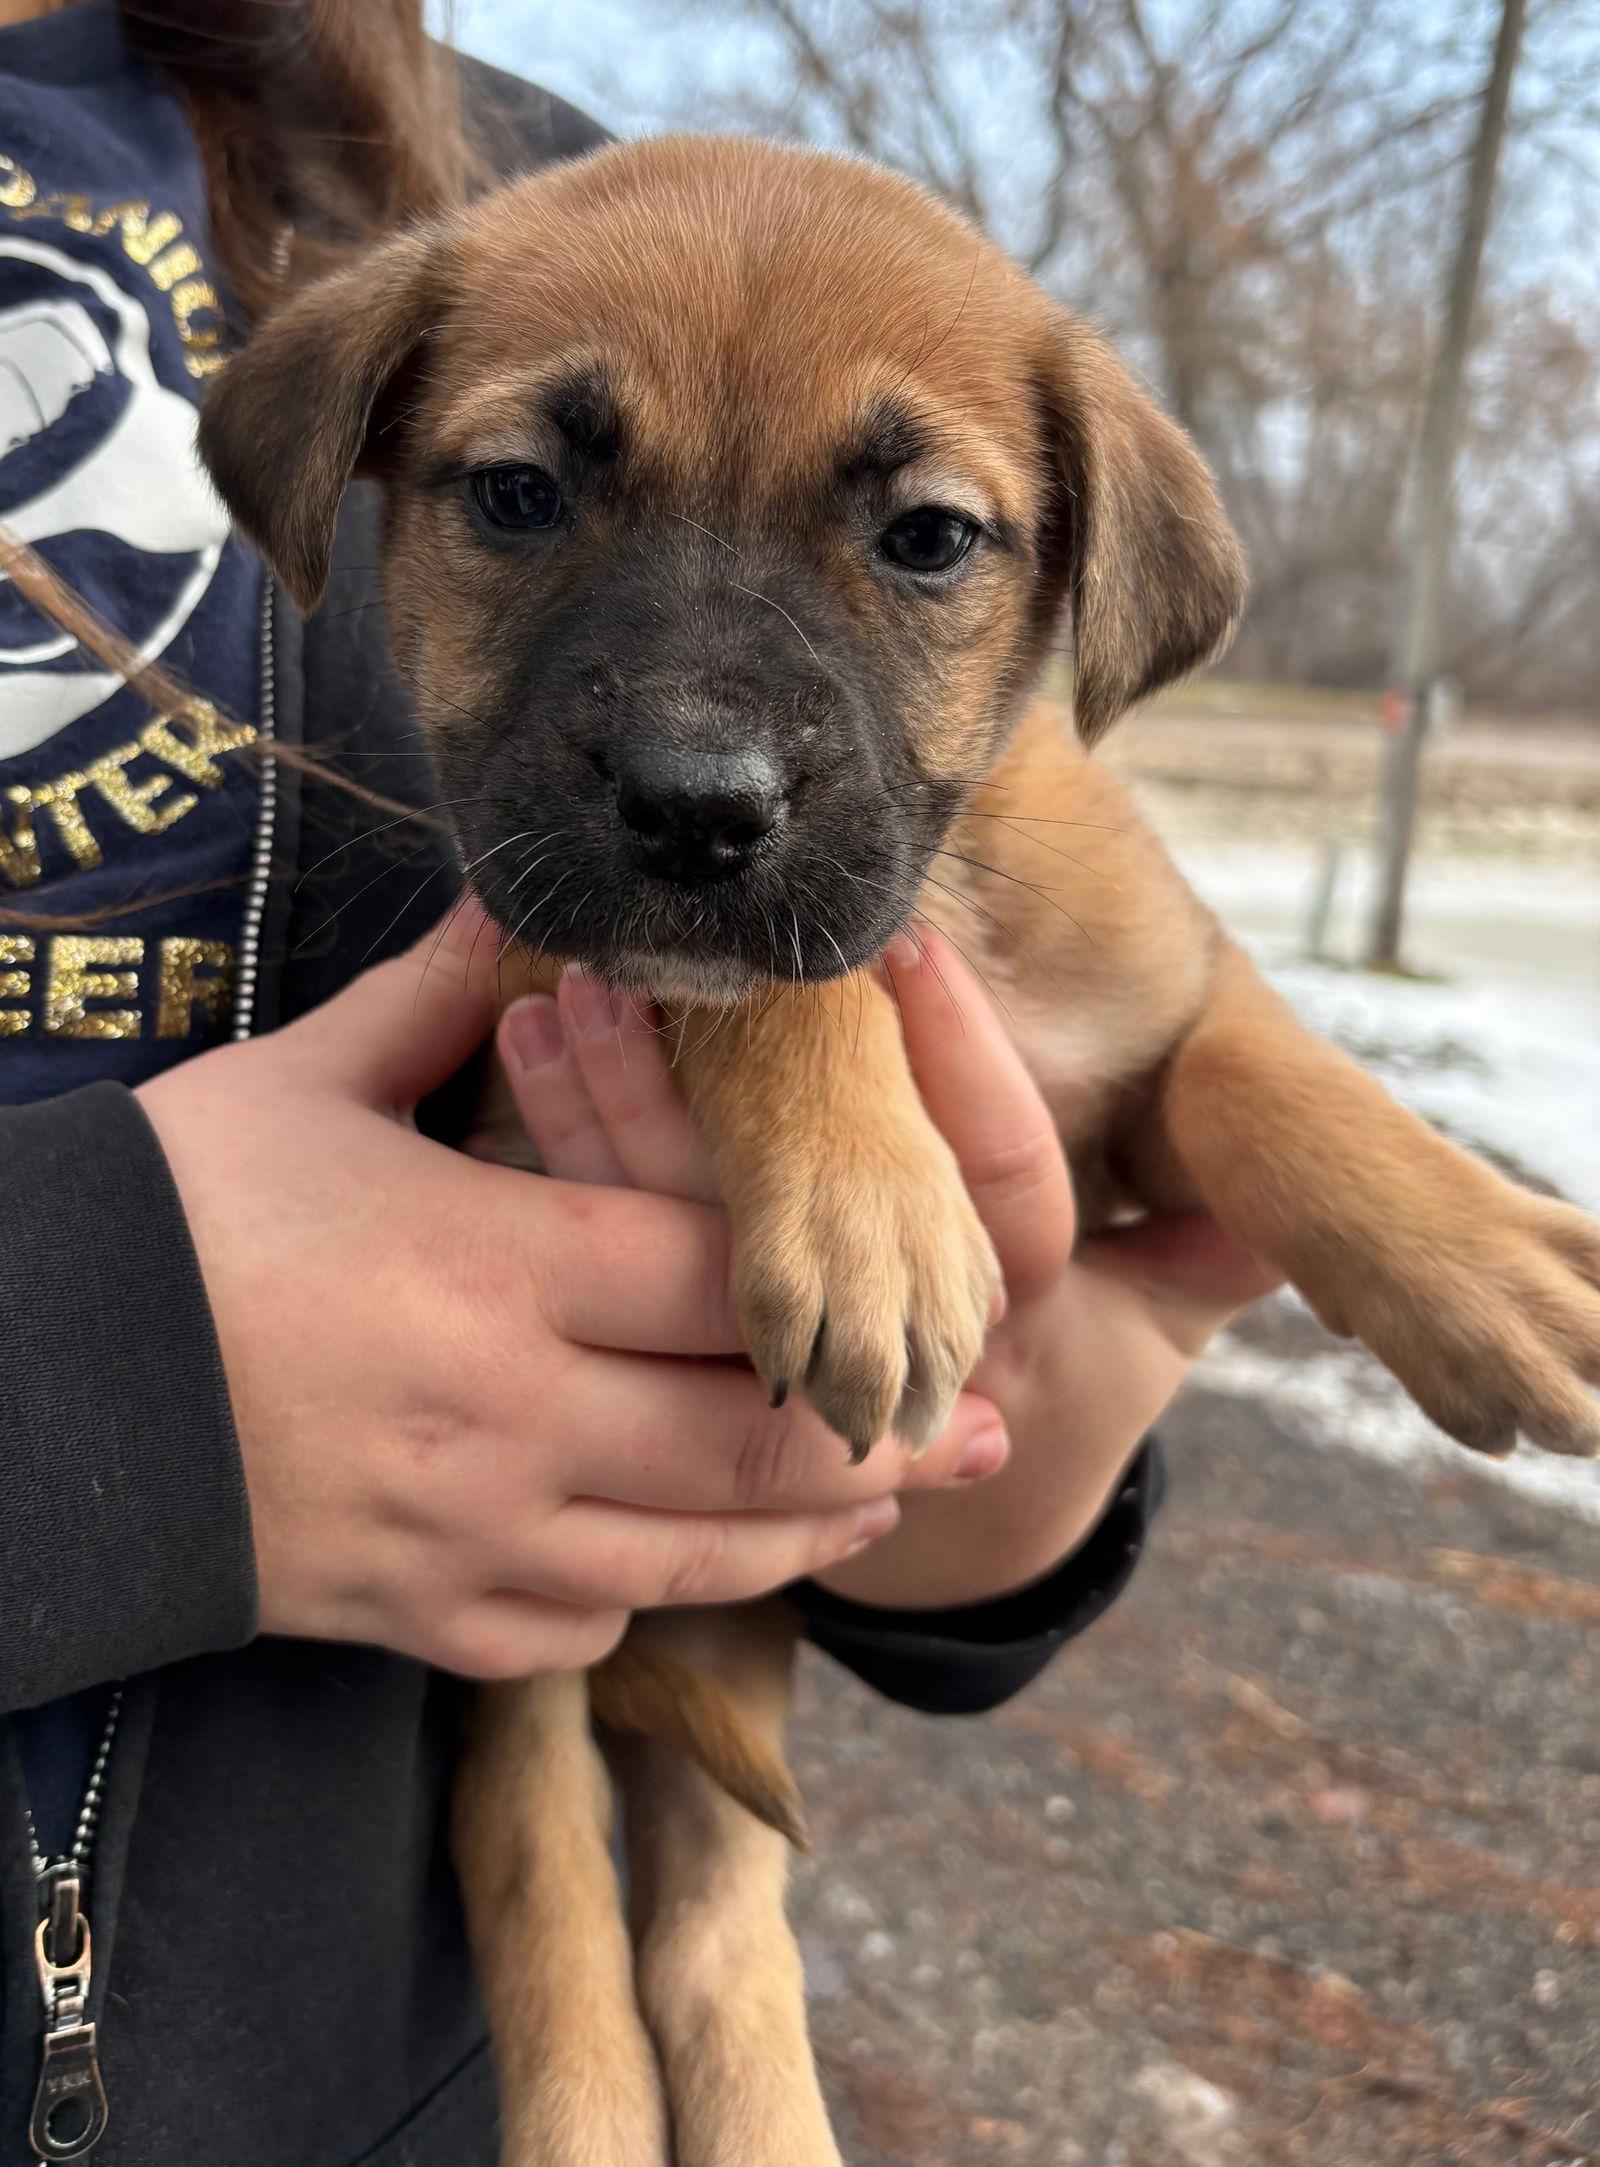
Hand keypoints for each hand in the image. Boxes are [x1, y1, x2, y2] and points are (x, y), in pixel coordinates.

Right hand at [135, 909, 1008, 1676]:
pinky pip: (570, 1628)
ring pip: (686, 1555)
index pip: (717, 1276)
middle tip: (975, 1430)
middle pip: (745, 1435)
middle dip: (875, 1434)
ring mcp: (469, 1529)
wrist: (28, 1394)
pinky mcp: (414, 1612)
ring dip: (803, 1537)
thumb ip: (432, 1001)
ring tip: (885, 1512)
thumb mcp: (297, 1086)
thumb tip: (512, 911)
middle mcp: (512, 1412)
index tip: (903, 1282)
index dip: (820, 1281)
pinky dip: (643, 1602)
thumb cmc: (164, 1221)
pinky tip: (682, 1572)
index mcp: (499, 1265)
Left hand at [509, 929, 1278, 1614]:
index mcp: (1006, 1320)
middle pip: (794, 1230)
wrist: (943, 1515)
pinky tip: (510, 1051)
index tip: (906, 954)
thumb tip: (1264, 1225)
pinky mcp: (670, 1364)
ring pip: (676, 1246)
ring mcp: (765, 1366)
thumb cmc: (1060, 1376)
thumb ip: (1189, 1268)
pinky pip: (605, 1267)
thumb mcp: (1138, 1332)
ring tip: (558, 1001)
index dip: (959, 1072)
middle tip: (671, 973)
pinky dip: (555, 1157)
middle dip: (730, 1097)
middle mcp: (872, 1354)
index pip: (992, 1198)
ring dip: (609, 1118)